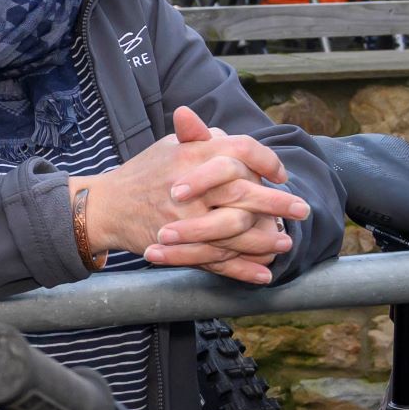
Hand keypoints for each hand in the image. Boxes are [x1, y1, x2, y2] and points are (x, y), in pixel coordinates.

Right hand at [73, 108, 310, 283]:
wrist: (107, 206)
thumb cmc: (144, 174)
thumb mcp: (169, 147)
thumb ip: (201, 139)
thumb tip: (229, 135)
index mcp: (191, 155)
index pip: (239, 149)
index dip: (265, 160)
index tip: (280, 173)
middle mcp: (190, 185)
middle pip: (242, 191)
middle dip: (276, 202)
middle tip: (301, 209)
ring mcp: (184, 218)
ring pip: (234, 230)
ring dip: (264, 239)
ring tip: (285, 243)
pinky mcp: (178, 246)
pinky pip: (216, 260)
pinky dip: (242, 270)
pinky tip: (264, 273)